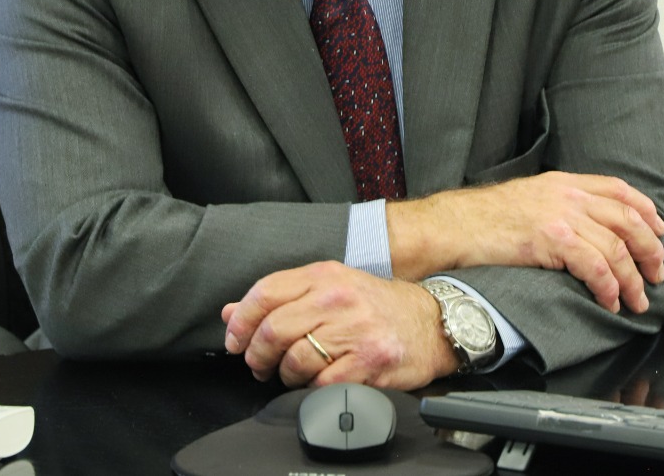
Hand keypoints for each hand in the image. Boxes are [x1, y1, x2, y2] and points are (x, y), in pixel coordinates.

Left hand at [221, 261, 457, 389]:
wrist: (431, 323)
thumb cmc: (376, 307)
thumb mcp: (330, 289)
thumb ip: (282, 298)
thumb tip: (232, 313)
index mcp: (325, 275)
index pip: (265, 292)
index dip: (241, 321)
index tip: (234, 340)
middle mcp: (338, 298)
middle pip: (274, 329)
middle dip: (257, 355)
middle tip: (259, 365)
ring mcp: (355, 330)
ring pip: (294, 359)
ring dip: (285, 375)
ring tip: (293, 373)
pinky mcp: (369, 361)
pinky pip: (322, 383)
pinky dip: (312, 389)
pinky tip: (318, 382)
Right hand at [387, 171, 663, 313]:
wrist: (453, 226)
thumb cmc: (482, 219)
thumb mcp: (528, 198)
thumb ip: (558, 205)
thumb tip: (583, 228)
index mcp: (563, 182)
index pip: (619, 189)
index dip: (646, 210)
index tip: (658, 231)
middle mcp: (567, 195)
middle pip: (628, 219)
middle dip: (650, 250)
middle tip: (656, 275)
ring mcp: (560, 216)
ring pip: (616, 248)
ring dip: (633, 280)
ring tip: (636, 300)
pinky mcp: (551, 240)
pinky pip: (596, 267)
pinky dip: (609, 288)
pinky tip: (610, 302)